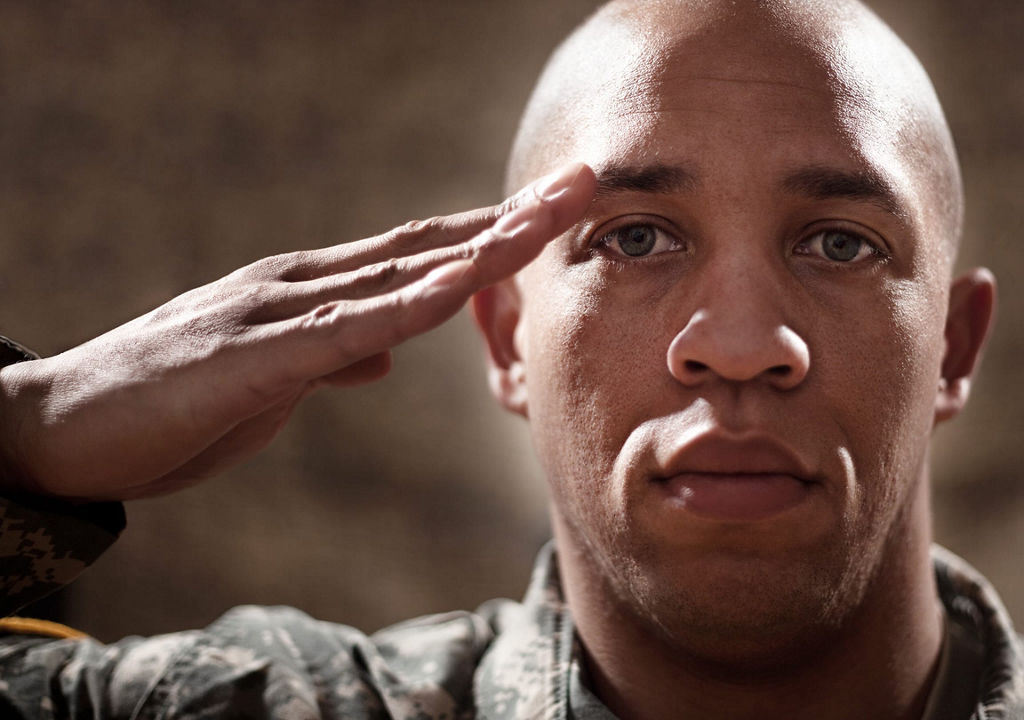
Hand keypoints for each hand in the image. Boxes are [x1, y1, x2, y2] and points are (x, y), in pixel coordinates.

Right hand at [0, 163, 594, 501]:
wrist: (64, 427)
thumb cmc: (172, 406)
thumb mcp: (275, 384)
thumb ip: (333, 356)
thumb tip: (388, 349)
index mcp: (314, 293)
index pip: (422, 253)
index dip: (494, 232)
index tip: (557, 210)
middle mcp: (304, 285)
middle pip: (429, 243)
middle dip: (511, 217)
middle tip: (583, 182)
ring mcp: (279, 311)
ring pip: (400, 272)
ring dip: (482, 245)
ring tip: (548, 216)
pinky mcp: (255, 355)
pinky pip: (349, 327)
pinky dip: (410, 305)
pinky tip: (461, 286)